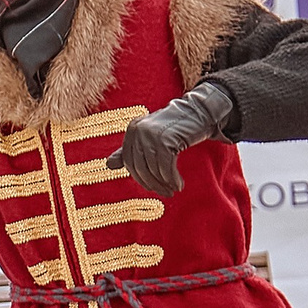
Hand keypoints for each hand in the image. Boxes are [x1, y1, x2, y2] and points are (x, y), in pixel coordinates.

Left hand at [115, 81, 234, 197]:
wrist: (199, 113)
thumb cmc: (175, 128)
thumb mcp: (150, 138)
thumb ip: (131, 151)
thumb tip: (107, 164)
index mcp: (132, 130)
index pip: (130, 163)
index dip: (141, 179)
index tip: (153, 188)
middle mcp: (138, 130)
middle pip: (141, 168)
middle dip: (154, 184)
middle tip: (167, 194)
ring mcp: (151, 133)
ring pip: (154, 169)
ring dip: (165, 183)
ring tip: (174, 189)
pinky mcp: (165, 138)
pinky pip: (166, 166)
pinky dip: (172, 178)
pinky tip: (179, 184)